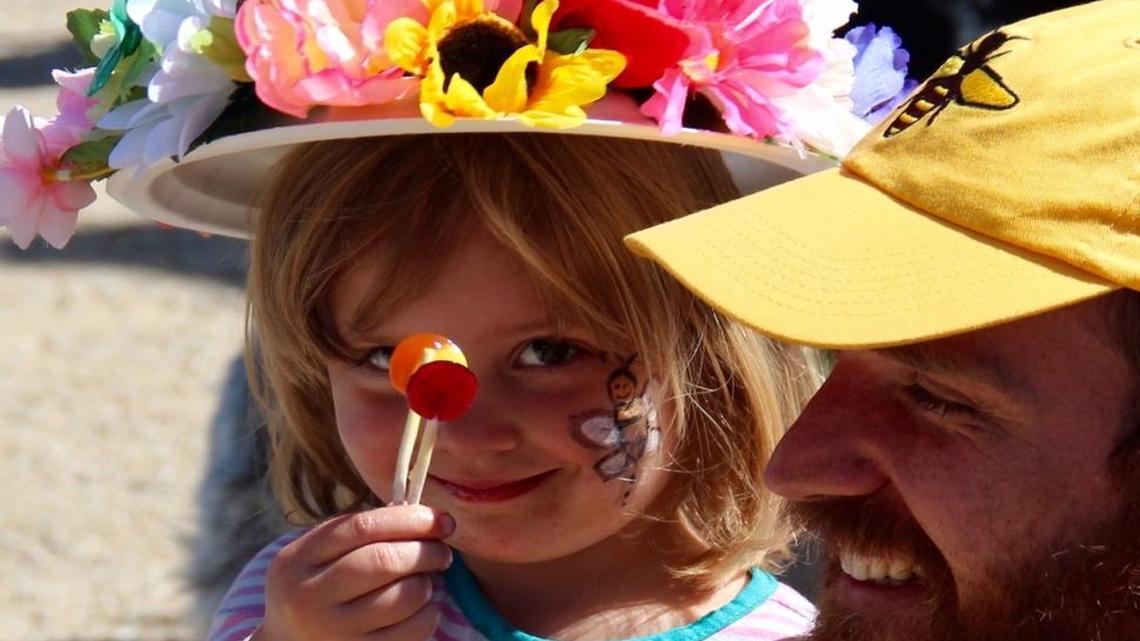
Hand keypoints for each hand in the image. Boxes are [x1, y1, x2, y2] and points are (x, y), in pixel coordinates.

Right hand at [254, 505, 454, 640]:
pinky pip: (412, 630)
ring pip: (403, 596)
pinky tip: (421, 608)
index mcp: (298, 559)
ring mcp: (333, 632)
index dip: (409, 519)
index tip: (440, 519)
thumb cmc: (317, 589)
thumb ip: (360, 533)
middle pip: (384, 561)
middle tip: (441, 552)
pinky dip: (428, 613)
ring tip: (425, 581)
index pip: (362, 527)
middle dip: (426, 550)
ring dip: (427, 583)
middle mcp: (309, 597)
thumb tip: (426, 518)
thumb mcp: (317, 556)